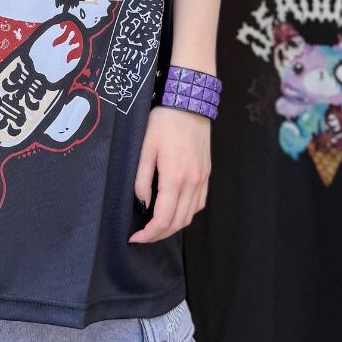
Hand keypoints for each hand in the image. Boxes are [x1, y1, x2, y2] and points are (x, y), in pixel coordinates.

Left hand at [128, 105, 210, 243]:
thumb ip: (142, 180)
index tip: (135, 237)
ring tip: (156, 227)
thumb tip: (142, 203)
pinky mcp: (206, 173)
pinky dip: (187, 213)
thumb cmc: (163, 122)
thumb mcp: (144, 149)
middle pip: (178, 222)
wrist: (189, 103)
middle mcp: (192, 182)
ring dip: (173, 226)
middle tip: (142, 236)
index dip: (148, 234)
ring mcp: (202, 178)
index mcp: (175, 177)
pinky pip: (199, 203)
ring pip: (190, 215)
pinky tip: (174, 211)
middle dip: (159, 235)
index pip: (163, 219)